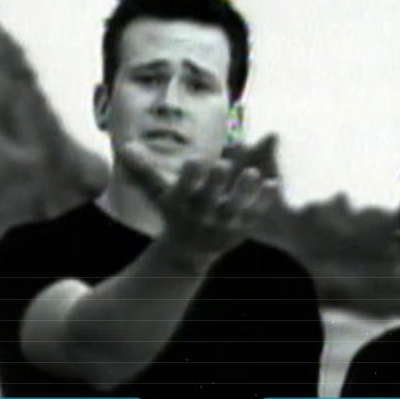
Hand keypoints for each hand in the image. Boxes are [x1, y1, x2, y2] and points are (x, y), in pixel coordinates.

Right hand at [119, 135, 281, 258]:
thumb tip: (126, 146)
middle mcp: (200, 215)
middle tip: (224, 165)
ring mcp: (221, 224)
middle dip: (215, 184)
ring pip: (234, 208)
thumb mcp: (158, 194)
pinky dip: (262, 202)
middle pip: (208, 199)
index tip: (195, 162)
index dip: (189, 177)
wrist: (187, 252)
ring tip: (254, 175)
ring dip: (243, 193)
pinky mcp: (239, 231)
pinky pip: (252, 216)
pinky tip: (273, 185)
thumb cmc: (173, 213)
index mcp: (180, 204)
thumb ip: (144, 170)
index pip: (183, 189)